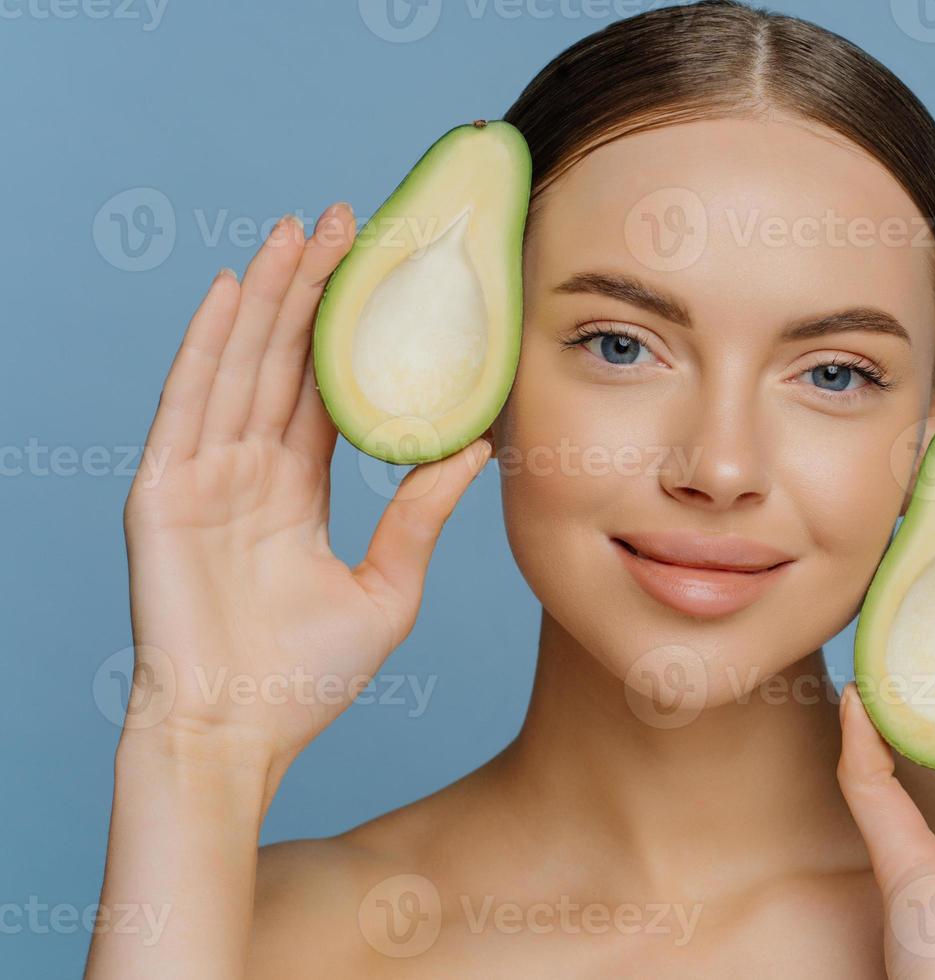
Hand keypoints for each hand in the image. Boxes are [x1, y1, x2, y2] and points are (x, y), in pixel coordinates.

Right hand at [120, 205, 492, 772]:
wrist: (240, 735)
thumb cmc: (308, 680)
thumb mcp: (388, 588)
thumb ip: (422, 515)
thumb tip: (477, 449)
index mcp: (294, 492)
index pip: (325, 391)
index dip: (351, 333)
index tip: (381, 275)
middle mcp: (247, 472)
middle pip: (283, 361)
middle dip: (314, 290)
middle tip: (346, 220)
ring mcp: (202, 476)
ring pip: (239, 364)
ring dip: (267, 296)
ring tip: (298, 230)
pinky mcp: (165, 491)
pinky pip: (187, 403)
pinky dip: (206, 344)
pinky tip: (231, 291)